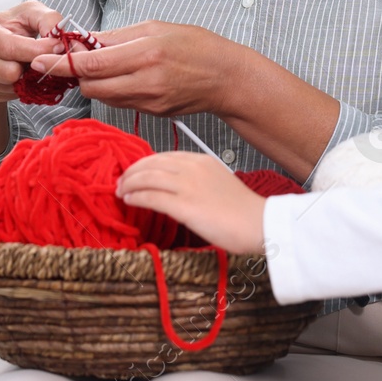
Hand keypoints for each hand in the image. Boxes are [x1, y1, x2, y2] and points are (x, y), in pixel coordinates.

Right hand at [0, 0, 62, 106]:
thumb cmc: (11, 26)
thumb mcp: (30, 13)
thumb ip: (48, 18)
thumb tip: (57, 38)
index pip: (7, 45)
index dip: (36, 50)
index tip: (57, 48)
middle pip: (6, 71)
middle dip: (30, 67)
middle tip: (42, 58)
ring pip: (7, 86)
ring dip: (25, 78)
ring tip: (27, 63)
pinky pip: (4, 95)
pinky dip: (17, 86)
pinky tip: (19, 73)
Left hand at [28, 21, 240, 117]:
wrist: (226, 78)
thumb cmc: (195, 45)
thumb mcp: (155, 28)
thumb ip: (117, 37)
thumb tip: (84, 40)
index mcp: (145, 55)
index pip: (91, 64)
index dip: (61, 64)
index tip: (39, 60)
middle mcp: (145, 82)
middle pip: (90, 86)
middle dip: (75, 74)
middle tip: (70, 59)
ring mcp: (148, 102)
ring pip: (102, 97)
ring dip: (92, 82)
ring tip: (95, 66)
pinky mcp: (152, 113)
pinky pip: (119, 103)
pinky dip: (111, 90)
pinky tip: (118, 77)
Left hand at [116, 152, 266, 253]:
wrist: (260, 224)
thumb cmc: (242, 211)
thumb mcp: (218, 183)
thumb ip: (196, 180)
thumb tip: (175, 187)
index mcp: (201, 161)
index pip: (163, 156)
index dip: (143, 164)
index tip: (133, 172)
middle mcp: (193, 168)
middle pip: (151, 164)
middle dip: (132, 172)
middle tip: (121, 182)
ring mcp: (188, 186)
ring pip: (147, 177)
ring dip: (129, 184)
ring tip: (121, 192)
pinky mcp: (185, 206)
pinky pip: (152, 196)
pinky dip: (136, 197)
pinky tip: (129, 200)